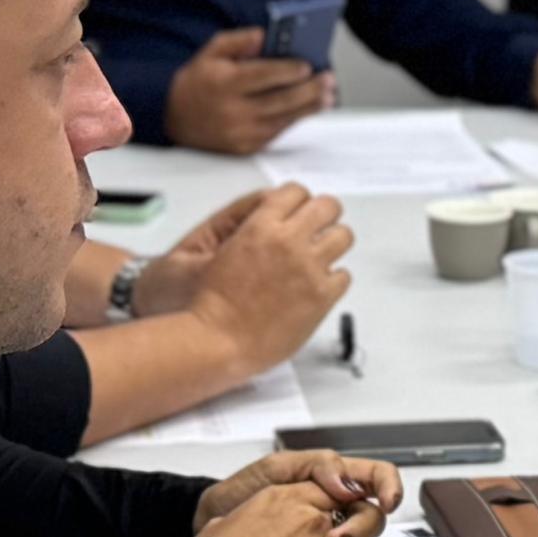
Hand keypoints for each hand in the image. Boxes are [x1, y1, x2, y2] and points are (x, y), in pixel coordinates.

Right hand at [139, 184, 350, 366]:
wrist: (212, 345)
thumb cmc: (196, 305)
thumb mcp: (194, 248)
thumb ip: (227, 221)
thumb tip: (261, 206)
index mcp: (259, 228)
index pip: (296, 192)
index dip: (295, 202)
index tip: (293, 213)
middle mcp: (289, 244)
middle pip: (328, 207)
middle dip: (321, 215)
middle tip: (312, 229)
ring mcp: (308, 271)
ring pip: (343, 237)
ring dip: (331, 243)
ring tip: (315, 258)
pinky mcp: (320, 298)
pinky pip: (343, 276)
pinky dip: (331, 279)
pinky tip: (312, 288)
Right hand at [167, 29, 332, 156]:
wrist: (175, 118)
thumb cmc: (198, 81)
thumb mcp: (211, 52)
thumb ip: (238, 40)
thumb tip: (263, 35)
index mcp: (224, 83)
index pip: (263, 76)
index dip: (288, 71)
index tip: (308, 65)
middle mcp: (232, 111)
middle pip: (280, 100)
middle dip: (309, 90)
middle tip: (328, 80)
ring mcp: (240, 133)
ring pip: (284, 119)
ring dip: (309, 107)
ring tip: (327, 96)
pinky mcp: (245, 148)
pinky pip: (277, 132)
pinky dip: (295, 119)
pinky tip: (308, 109)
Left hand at [195, 448, 403, 535]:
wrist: (205, 532)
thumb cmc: (237, 497)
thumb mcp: (274, 469)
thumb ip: (316, 467)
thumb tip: (348, 482)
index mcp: (332, 484)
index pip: (376, 479)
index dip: (390, 487)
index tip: (388, 503)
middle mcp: (337, 515)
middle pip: (375, 519)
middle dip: (365, 530)